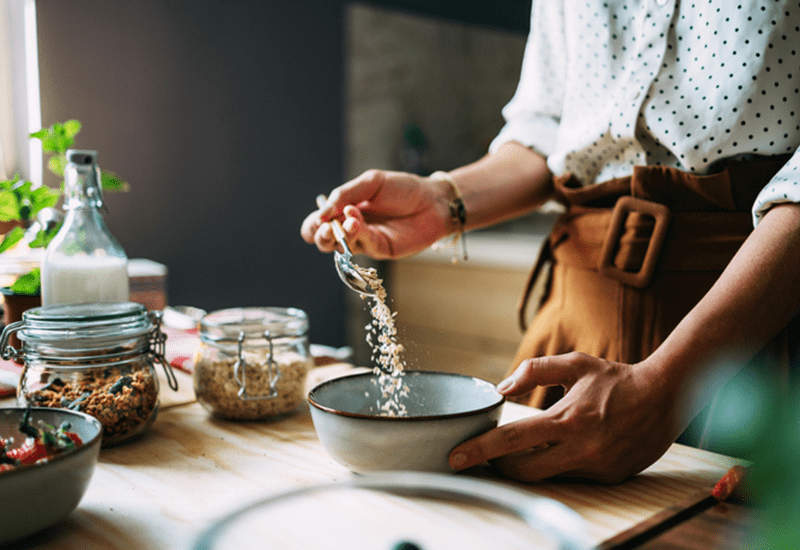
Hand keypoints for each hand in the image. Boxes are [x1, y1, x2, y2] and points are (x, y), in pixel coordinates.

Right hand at [300, 169, 451, 259]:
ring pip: (340, 247)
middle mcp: (352, 228)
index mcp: (344, 211)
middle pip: (323, 241)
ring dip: (339, 234)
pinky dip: (357, 234)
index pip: (318, 224)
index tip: (319, 218)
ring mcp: (366, 241)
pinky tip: (358, 221)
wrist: (432, 199)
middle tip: (327, 226)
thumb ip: (345, 194)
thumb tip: (321, 213)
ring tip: (349, 221)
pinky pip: (362, 245)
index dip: (313, 224)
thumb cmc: (403, 189)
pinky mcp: (381, 250)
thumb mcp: (370, 183)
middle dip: (320, 235)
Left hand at [448, 352, 680, 483]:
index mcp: (567, 419)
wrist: (667, 396)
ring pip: (547, 476)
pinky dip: (556, 465)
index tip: (454, 457)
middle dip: (498, 467)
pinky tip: (555, 450)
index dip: (479, 450)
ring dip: (527, 466)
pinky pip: (571, 477)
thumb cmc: (616, 378)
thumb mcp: (575, 364)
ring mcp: (596, 467)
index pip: (511, 440)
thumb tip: (502, 388)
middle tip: (484, 456)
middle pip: (523, 471)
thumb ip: (535, 371)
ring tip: (515, 450)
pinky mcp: (609, 478)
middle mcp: (580, 449)